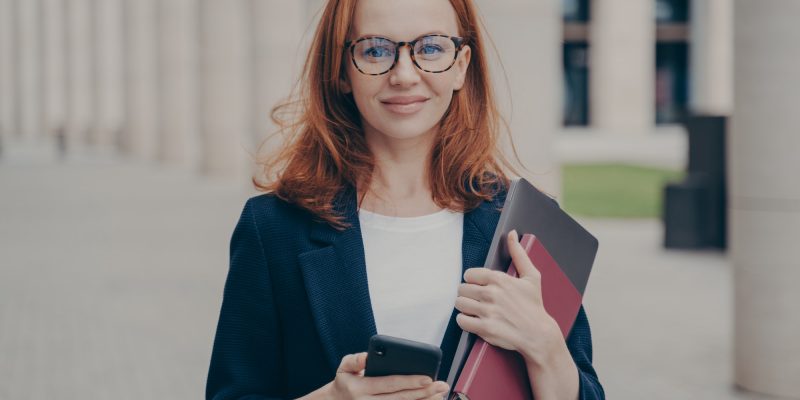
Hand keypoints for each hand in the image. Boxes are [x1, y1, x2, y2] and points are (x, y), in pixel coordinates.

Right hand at [326, 352, 449, 399]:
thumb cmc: (345, 382)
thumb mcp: (344, 368)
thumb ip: (354, 361)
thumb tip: (366, 356)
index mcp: (361, 388)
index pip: (390, 384)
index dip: (410, 381)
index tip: (428, 377)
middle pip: (401, 398)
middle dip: (424, 392)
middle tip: (442, 385)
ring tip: (440, 395)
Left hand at [454, 230, 562, 366]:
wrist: (538, 334)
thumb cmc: (534, 305)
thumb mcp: (531, 277)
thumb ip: (518, 254)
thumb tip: (512, 233)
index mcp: (499, 279)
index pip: (469, 274)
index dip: (473, 281)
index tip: (479, 286)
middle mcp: (491, 294)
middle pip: (462, 289)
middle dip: (468, 294)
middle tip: (477, 299)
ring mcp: (487, 311)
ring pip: (460, 303)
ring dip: (465, 307)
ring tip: (475, 309)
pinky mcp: (485, 328)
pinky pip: (461, 321)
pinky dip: (465, 321)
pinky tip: (474, 320)